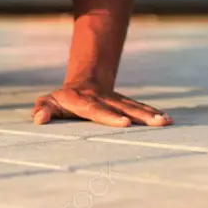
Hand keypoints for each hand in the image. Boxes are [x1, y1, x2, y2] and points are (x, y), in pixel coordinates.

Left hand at [32, 86, 172, 126]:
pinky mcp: (125, 102)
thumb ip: (43, 109)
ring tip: (166, 122)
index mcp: (82, 101)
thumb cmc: (61, 100)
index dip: (110, 117)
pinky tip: (168, 120)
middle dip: (140, 116)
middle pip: (122, 108)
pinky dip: (153, 113)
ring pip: (135, 107)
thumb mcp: (48, 102)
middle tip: (156, 123)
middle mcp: (102, 99)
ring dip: (151, 115)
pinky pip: (140, 107)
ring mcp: (116, 100)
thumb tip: (39, 119)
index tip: (125, 124)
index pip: (97, 110)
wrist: (83, 83)